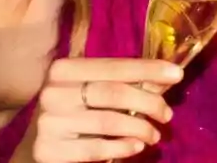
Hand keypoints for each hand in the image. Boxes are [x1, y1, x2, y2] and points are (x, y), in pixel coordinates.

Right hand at [32, 57, 182, 161]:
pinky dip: (123, 147)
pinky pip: (95, 149)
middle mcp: (52, 93)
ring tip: (154, 135)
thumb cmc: (75, 109)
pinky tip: (136, 146)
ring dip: (140, 128)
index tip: (177, 74)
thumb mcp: (96, 90)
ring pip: (109, 122)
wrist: (38, 142)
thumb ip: (128, 82)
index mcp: (64, 69)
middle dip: (149, 103)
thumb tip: (170, 76)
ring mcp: (47, 122)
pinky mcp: (47, 150)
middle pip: (114, 93)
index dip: (149, 69)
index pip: (116, 66)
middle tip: (167, 114)